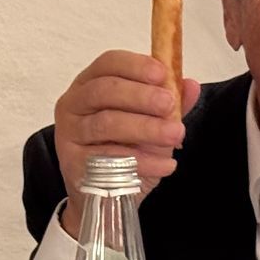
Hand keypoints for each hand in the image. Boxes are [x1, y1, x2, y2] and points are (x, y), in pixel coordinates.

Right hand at [53, 50, 200, 235]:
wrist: (105, 195)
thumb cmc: (125, 150)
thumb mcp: (151, 123)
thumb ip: (168, 104)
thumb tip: (190, 85)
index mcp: (90, 84)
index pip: (108, 63)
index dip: (135, 65)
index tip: (163, 74)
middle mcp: (73, 104)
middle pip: (104, 90)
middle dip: (141, 96)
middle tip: (169, 105)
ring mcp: (69, 133)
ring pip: (106, 123)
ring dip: (146, 128)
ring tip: (176, 136)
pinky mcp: (72, 162)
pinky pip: (107, 157)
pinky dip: (142, 160)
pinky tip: (165, 164)